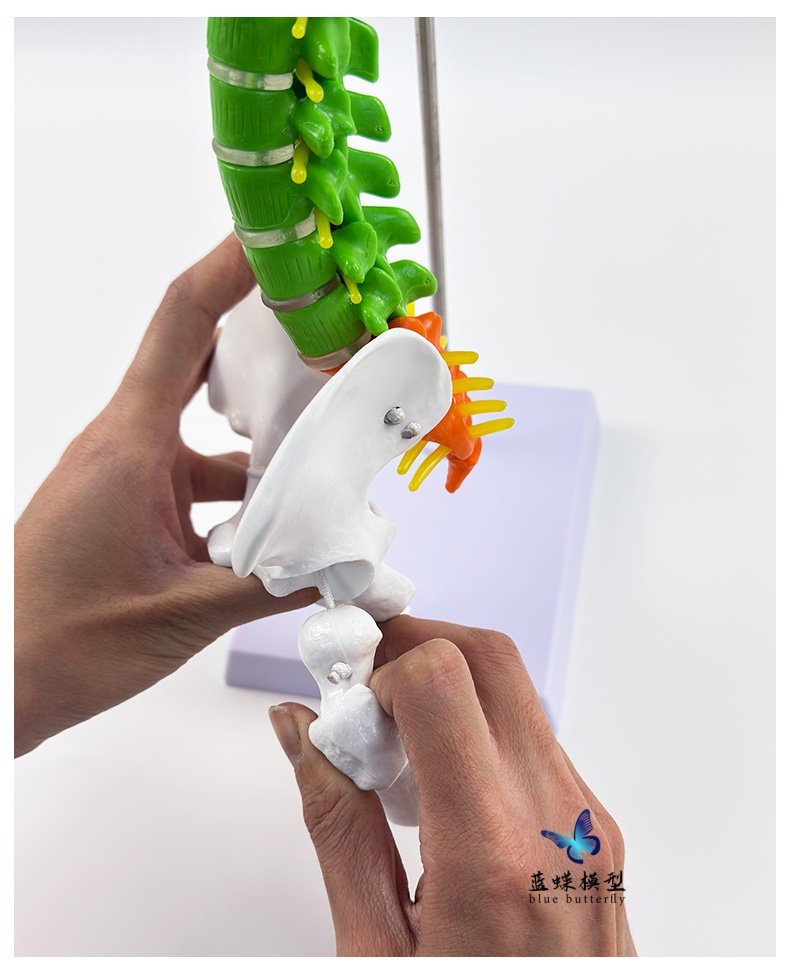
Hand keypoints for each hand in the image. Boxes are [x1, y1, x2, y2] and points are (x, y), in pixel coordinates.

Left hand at [15, 235, 316, 756]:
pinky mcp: (132, 504)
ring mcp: (129, 474)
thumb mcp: (179, 617)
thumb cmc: (58, 642)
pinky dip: (242, 493)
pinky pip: (198, 478)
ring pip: (209, 432)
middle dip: (268, 342)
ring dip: (263, 442)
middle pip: (201, 359)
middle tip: (332, 336)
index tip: (281, 237)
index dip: (232, 268)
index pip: (184, 325)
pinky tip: (281, 529)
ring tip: (328, 457)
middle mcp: (127, 445)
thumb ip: (269, 588)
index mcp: (128, 447)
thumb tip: (342, 569)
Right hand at [269, 616, 634, 955]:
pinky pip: (532, 734)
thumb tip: (301, 732)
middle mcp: (556, 821)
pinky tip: (436, 781)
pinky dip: (475, 726)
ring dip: (444, 687)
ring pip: (513, 688)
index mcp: (491, 854)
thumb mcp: (374, 952)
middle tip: (360, 690)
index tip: (343, 695)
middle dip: (413, 646)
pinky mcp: (595, 825)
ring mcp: (585, 820)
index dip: (380, 667)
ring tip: (392, 748)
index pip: (443, 680)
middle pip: (487, 657)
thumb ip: (336, 825)